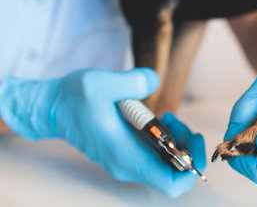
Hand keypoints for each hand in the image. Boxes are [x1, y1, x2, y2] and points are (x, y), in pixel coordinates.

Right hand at [0, 68, 205, 197]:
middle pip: (174, 172)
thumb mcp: (101, 83)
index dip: (191, 167)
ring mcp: (126, 161)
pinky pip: (155, 156)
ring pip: (165, 164)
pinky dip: (164, 141)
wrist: (52, 108)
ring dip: (176, 142)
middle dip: (187, 148)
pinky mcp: (125, 154)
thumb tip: (154, 81)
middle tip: (178, 121)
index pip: (170, 183)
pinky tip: (159, 120)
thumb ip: (132, 81)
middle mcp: (128, 165)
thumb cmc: (74, 98)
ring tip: (169, 118)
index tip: (195, 139)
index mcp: (126, 156)